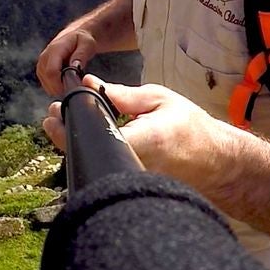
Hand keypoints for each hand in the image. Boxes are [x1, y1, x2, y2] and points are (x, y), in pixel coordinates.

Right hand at [36, 25, 98, 96]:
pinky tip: (66, 83)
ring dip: (59, 88)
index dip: (60, 85)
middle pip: (47, 80)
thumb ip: (81, 54)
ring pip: (46, 84)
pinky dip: (56, 87)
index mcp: (55, 49)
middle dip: (61, 88)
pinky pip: (47, 85)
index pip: (51, 72)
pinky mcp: (42, 70)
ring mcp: (41, 64)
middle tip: (75, 88)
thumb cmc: (82, 39)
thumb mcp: (87, 44)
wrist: (76, 36)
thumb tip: (75, 66)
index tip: (72, 90)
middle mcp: (45, 56)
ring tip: (72, 83)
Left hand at [43, 75, 234, 192]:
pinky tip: (87, 137)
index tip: (54, 110)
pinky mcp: (131, 185)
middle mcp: (135, 165)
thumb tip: (90, 83)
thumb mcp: (158, 100)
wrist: (215, 162)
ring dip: (75, 142)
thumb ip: (123, 94)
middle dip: (65, 133)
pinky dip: (91, 152)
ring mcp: (132, 179)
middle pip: (87, 154)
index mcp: (143, 141)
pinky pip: (103, 169)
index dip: (67, 126)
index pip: (94, 136)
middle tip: (53, 114)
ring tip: (65, 120)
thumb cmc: (190, 127)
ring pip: (92, 163)